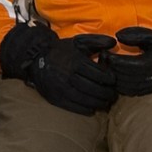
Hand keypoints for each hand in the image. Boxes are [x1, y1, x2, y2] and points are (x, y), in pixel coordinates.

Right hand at [0, 24, 118, 114]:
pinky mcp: (56, 98)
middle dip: (106, 93)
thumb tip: (114, 43)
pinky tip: (92, 109)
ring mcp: (61, 89)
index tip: (113, 81)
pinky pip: (73, 107)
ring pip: (85, 99)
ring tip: (105, 103)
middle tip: (113, 95)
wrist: (37, 59)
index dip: (109, 79)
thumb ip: (97, 41)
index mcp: (76, 61)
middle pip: (93, 88)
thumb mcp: (78, 41)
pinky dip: (85, 110)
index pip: (98, 73)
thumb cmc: (62, 51)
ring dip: (98, 103)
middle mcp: (68, 76)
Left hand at [107, 14, 151, 95]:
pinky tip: (117, 78)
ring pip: (124, 87)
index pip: (123, 64)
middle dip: (109, 69)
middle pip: (121, 77)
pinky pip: (131, 92)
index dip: (110, 60)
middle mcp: (149, 77)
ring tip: (107, 69)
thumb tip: (117, 36)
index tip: (103, 52)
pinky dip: (121, 86)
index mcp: (149, 62)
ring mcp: (150, 85)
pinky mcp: (150, 90)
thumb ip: (135, 34)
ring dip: (113, 79)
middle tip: (101, 61)